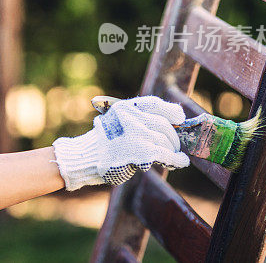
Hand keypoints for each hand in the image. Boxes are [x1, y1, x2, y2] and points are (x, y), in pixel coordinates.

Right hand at [51, 95, 189, 190]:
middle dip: (173, 136)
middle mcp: (132, 117)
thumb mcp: (114, 122)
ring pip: (166, 141)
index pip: (155, 104)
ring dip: (173, 149)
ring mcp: (137, 134)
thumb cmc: (102, 143)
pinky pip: (166, 154)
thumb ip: (135, 120)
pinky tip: (181, 161)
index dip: (171, 111)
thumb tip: (168, 125)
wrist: (85, 157)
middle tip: (175, 145)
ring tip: (174, 155)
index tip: (179, 118)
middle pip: (164, 125)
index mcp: (125, 108)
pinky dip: (177, 159)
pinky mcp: (141, 152)